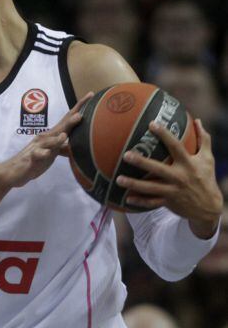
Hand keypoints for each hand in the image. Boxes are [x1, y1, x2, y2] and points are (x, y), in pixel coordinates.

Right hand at [0, 92, 92, 187]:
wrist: (14, 171)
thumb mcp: (52, 153)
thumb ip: (63, 147)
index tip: (91, 95)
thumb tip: (76, 144)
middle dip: (72, 117)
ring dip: (58, 137)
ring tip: (65, 134)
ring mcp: (38, 147)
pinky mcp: (32, 158)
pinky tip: (48, 153)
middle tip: (84, 107)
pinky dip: (43, 153)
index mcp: (52, 136)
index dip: (79, 108)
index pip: (68, 120)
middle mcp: (45, 138)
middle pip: (61, 126)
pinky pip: (38, 155)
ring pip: (49, 140)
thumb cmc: (35, 161)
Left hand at [116, 119, 222, 236]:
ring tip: (118, 179)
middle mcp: (180, 177)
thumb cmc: (206, 178)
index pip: (176, 146)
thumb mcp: (207, 159)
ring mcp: (173, 191)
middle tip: (126, 155)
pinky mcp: (168, 202)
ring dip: (134, 184)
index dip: (164, 135)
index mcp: (188, 164)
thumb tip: (198, 121)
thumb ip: (203, 140)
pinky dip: (139, 202)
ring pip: (151, 188)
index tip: (151, 124)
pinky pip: (151, 203)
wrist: (209, 206)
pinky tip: (126, 199)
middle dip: (142, 162)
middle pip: (158, 169)